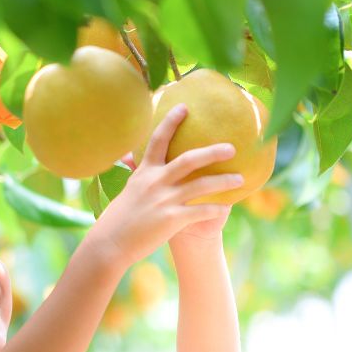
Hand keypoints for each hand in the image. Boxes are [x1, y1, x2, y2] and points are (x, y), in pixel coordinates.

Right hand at [84, 103, 239, 266]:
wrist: (110, 244)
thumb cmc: (118, 219)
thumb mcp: (127, 190)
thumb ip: (134, 172)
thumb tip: (127, 156)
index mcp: (144, 172)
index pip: (158, 140)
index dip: (171, 122)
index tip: (184, 107)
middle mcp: (155, 182)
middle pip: (189, 160)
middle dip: (212, 152)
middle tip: (232, 148)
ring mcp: (164, 200)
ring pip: (201, 185)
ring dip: (223, 181)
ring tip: (240, 179)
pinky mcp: (171, 219)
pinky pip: (200, 211)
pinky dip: (215, 209)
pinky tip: (226, 208)